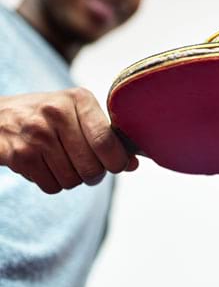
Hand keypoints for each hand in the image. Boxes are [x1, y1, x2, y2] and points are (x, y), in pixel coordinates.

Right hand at [0, 88, 137, 193]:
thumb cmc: (49, 115)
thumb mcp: (78, 112)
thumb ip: (107, 135)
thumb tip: (133, 164)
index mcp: (79, 99)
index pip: (105, 140)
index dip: (117, 161)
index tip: (118, 165)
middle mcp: (56, 113)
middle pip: (91, 167)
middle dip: (95, 174)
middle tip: (88, 167)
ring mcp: (35, 134)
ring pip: (72, 180)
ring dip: (73, 179)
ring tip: (63, 162)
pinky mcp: (18, 155)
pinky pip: (51, 187)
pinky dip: (53, 183)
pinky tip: (45, 165)